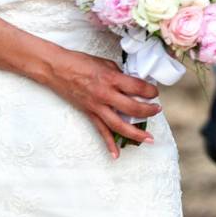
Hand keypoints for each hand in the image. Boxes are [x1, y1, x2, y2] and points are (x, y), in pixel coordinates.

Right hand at [44, 48, 160, 157]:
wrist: (58, 69)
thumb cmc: (81, 62)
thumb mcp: (106, 64)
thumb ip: (121, 75)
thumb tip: (133, 85)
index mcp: (112, 79)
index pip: (138, 87)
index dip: (150, 91)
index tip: (154, 92)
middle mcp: (106, 95)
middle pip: (133, 109)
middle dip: (148, 111)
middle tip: (157, 110)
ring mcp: (97, 107)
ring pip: (119, 125)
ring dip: (136, 133)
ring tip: (148, 138)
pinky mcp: (89, 114)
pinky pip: (101, 131)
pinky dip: (108, 144)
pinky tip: (116, 154)